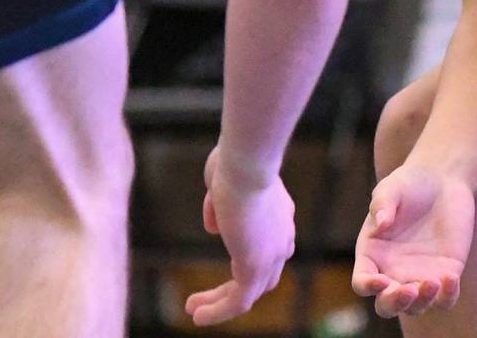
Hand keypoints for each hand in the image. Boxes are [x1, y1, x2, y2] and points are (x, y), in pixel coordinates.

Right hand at [185, 147, 294, 325]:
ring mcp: (272, 254)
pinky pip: (238, 301)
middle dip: (234, 289)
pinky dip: (218, 311)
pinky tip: (196, 314)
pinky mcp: (256, 266)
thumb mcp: (223, 183)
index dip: (245, 260)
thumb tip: (215, 228)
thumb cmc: (234, 161)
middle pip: (263, 277)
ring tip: (194, 310)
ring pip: (249, 292)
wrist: (246, 162)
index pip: (270, 248)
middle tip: (206, 298)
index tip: (223, 269)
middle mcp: (282, 237)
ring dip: (220, 304)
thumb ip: (219, 206)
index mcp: (279, 214)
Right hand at [352, 165, 472, 317]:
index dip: (368, 286)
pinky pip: (445, 298)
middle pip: (387, 304)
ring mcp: (419, 276)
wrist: (443, 181)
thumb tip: (380, 223)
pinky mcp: (445, 275)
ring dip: (422, 302)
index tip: (381, 280)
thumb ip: (383, 203)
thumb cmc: (410, 183)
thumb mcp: (393, 186)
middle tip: (409, 291)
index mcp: (372, 254)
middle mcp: (393, 272)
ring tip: (433, 282)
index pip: (362, 281)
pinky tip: (451, 279)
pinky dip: (447, 296)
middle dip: (395, 303)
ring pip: (416, 306)